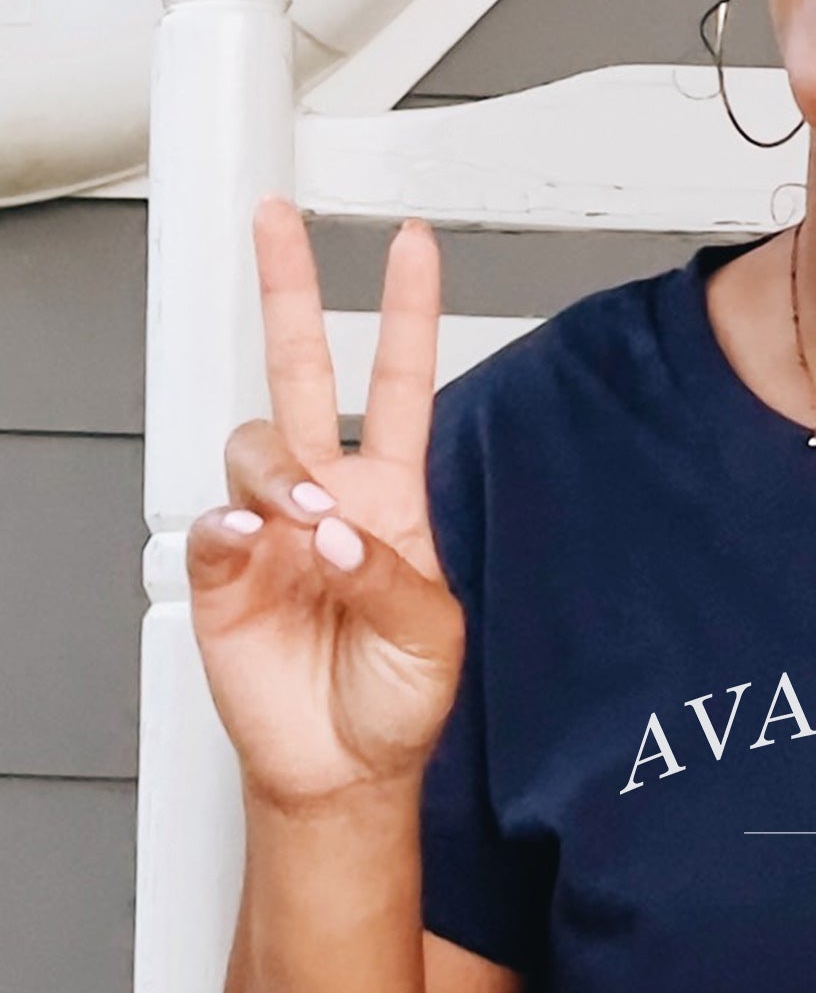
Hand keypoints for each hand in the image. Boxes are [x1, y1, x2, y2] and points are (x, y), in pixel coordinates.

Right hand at [187, 194, 465, 812]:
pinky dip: (229, 524)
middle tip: (280, 225)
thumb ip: (392, 576)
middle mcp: (328, 501)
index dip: (407, 317)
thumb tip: (335, 531)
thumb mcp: (432, 637)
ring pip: (253, 446)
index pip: (401, 389)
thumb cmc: (397, 700)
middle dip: (291, 294)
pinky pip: (208, 522)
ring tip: (307, 524)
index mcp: (393, 503)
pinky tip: (254, 541)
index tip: (412, 249)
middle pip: (301, 374)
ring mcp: (270, 530)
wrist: (345, 767)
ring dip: (280, 472)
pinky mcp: (220, 571)